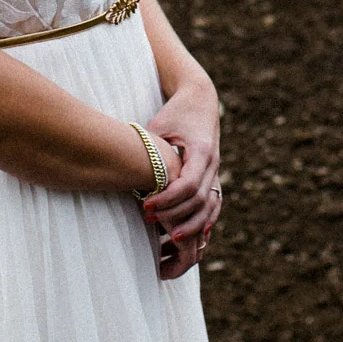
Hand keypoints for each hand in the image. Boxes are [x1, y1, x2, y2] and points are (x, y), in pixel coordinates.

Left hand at [142, 84, 222, 278]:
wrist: (200, 99)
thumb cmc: (175, 111)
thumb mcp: (159, 125)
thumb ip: (151, 150)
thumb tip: (126, 170)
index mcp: (202, 150)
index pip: (188, 185)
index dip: (167, 200)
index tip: (145, 207)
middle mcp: (213, 163)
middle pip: (199, 200)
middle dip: (174, 216)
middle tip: (146, 219)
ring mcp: (216, 171)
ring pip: (210, 207)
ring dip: (191, 226)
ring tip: (169, 241)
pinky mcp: (213, 177)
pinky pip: (213, 205)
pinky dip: (204, 222)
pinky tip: (193, 239)